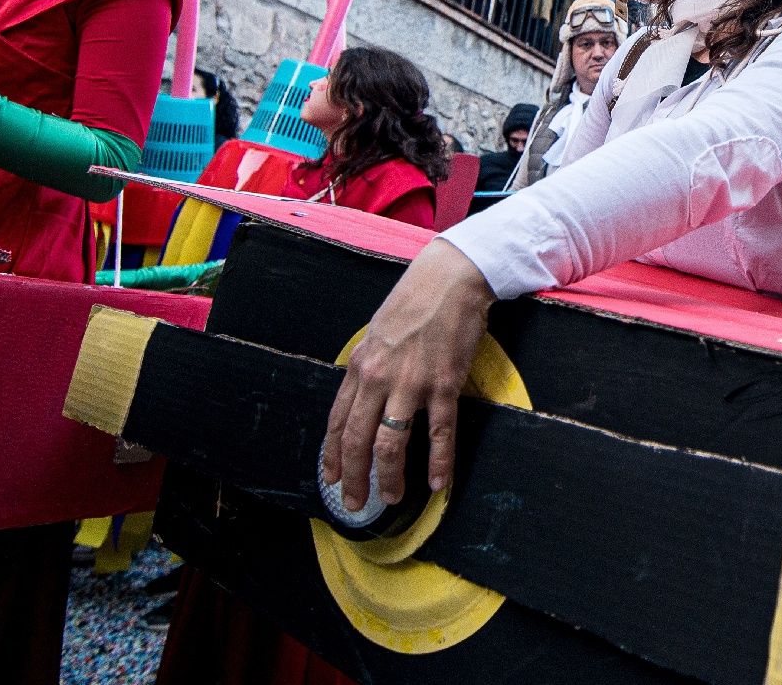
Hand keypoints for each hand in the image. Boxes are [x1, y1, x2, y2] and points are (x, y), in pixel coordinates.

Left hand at [322, 239, 495, 511]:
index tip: (331, 478)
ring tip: (393, 498)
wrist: (450, 278)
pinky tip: (439, 482)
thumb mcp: (377, 332)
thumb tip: (366, 395)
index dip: (333, 455)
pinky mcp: (444, 383)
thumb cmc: (415, 301)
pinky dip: (439, 461)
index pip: (338, 421)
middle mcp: (378, 377)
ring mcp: (411, 382)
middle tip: (355, 504)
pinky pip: (439, 432)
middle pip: (358, 440)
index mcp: (360, 365)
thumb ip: (370, 365)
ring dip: (390, 477)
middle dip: (353, 478)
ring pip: (390, 442)